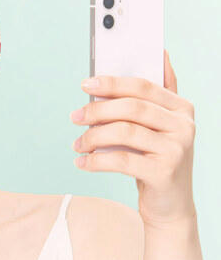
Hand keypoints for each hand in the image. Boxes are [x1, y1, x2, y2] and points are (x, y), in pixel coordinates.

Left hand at [70, 50, 196, 224]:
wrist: (170, 204)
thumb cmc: (155, 157)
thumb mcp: (159, 126)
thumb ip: (155, 95)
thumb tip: (159, 55)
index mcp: (181, 107)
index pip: (142, 86)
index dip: (111, 83)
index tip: (85, 84)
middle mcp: (184, 126)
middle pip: (132, 107)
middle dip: (97, 110)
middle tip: (75, 117)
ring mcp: (176, 150)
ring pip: (124, 132)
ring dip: (93, 136)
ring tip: (78, 144)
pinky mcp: (164, 173)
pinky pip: (121, 160)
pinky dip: (96, 160)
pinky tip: (82, 162)